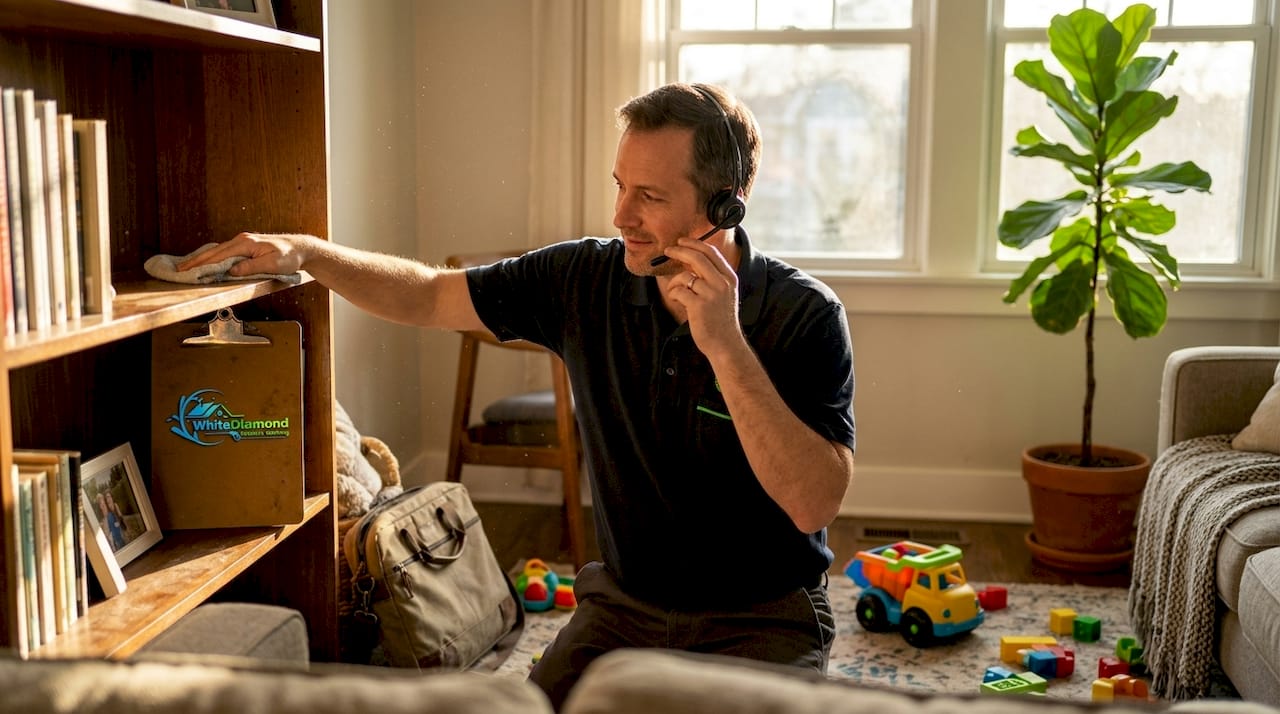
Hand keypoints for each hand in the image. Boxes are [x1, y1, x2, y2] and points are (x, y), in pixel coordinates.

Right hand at [178, 232, 312, 276]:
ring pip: (217, 251)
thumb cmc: (289, 256)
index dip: (202, 264)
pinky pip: (224, 252)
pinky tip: (206, 262)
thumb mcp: (272, 264)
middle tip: (180, 270)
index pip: (218, 255)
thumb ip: (251, 267)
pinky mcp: (246, 247)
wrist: (300, 248)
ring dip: (202, 260)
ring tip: (187, 267)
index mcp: (245, 243)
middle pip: (214, 252)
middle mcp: (241, 240)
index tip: (188, 271)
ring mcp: (243, 242)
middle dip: (195, 261)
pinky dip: (213, 258)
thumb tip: (231, 271)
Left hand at [664, 237, 743, 357]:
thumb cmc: (720, 319)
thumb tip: (688, 259)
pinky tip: (677, 300)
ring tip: (675, 292)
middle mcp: (722, 283)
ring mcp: (711, 294)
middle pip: (697, 257)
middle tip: (668, 251)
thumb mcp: (723, 293)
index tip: (681, 242)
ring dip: (674, 282)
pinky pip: (678, 290)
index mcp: (729, 277)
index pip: (711, 252)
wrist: (725, 343)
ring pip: (684, 276)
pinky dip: (673, 293)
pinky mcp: (699, 305)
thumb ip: (711, 276)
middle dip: (679, 251)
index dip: (694, 244)